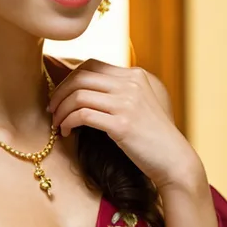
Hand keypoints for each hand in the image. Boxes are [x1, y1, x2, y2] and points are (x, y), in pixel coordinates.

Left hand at [47, 59, 201, 190]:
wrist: (174, 161)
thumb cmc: (151, 138)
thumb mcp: (137, 106)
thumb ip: (116, 94)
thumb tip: (79, 91)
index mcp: (135, 76)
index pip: (91, 65)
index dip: (68, 79)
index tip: (59, 97)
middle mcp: (131, 84)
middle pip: (80, 76)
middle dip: (59, 93)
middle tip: (52, 110)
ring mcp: (127, 103)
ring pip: (78, 95)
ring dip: (61, 110)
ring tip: (58, 124)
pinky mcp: (122, 124)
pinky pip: (82, 115)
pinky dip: (68, 122)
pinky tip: (67, 132)